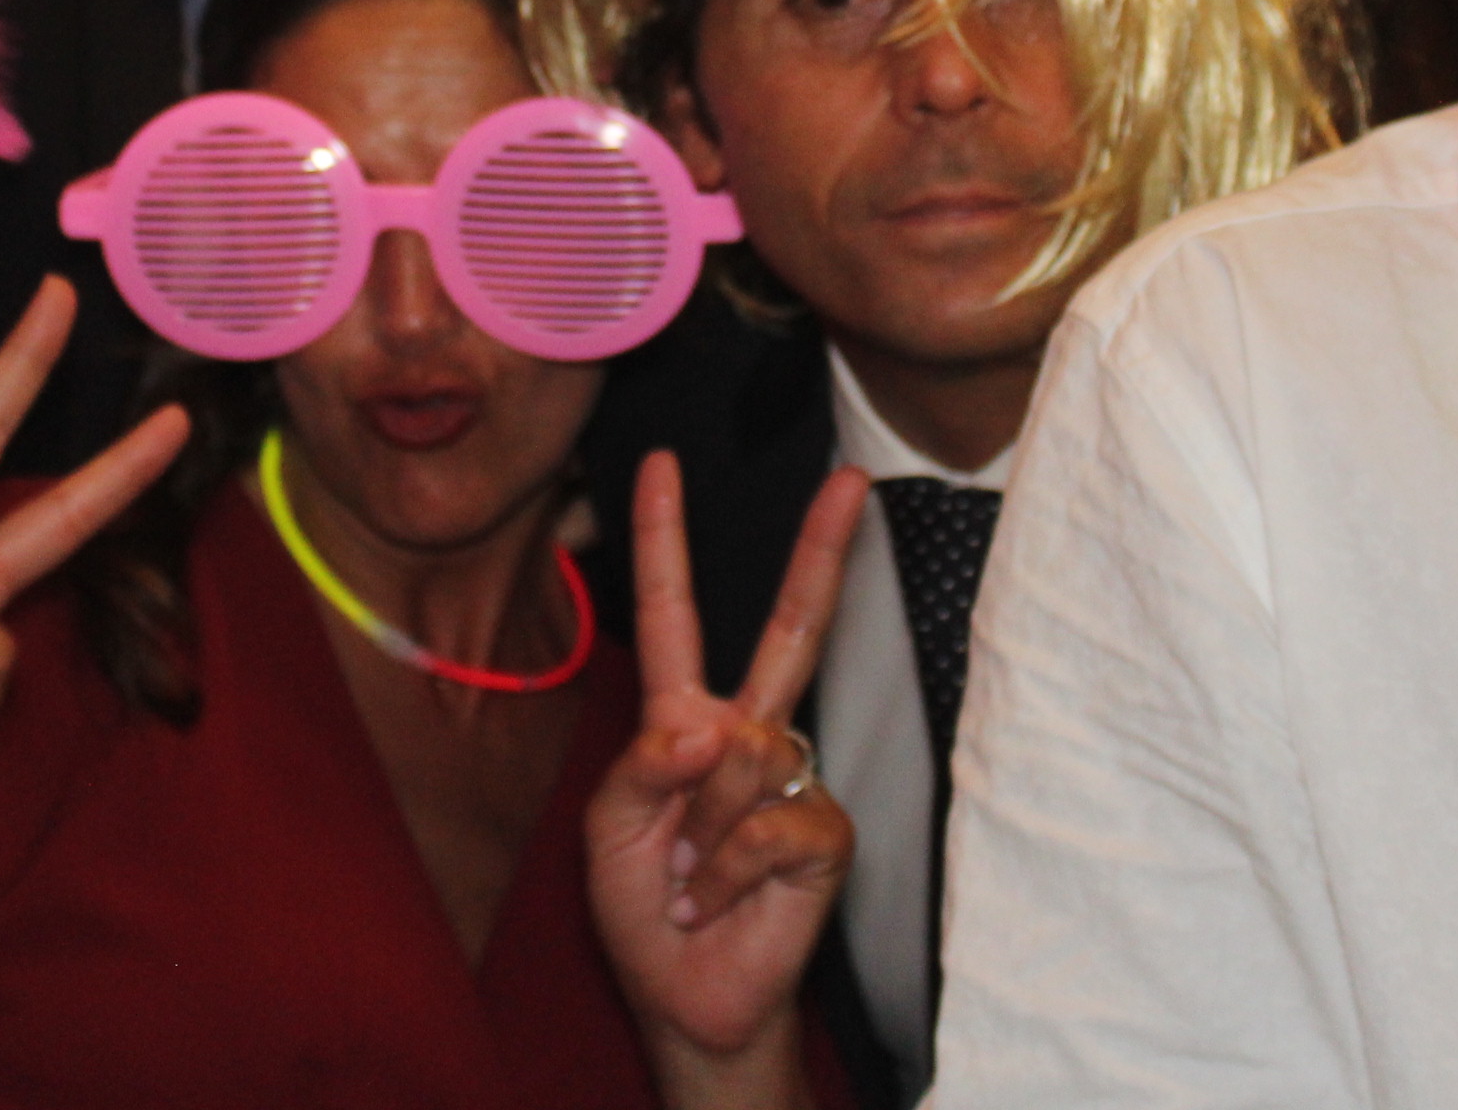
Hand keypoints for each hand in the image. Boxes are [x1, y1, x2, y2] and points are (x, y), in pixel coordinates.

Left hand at [586, 452, 869, 1104]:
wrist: (686, 995)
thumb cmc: (642, 906)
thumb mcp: (605, 830)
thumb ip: (641, 766)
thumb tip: (713, 727)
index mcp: (683, 717)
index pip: (674, 613)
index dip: (664, 538)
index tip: (662, 463)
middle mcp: (745, 732)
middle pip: (792, 628)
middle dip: (822, 551)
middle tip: (853, 480)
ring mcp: (791, 778)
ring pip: (743, 757)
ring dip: (697, 833)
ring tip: (691, 876)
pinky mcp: (824, 831)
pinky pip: (771, 821)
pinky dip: (729, 870)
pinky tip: (722, 898)